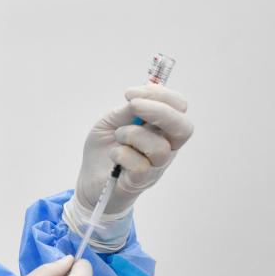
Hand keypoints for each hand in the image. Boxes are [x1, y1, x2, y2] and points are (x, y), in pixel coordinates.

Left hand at [74, 84, 193, 216]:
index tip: (131, 93)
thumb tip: (140, 99)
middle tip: (133, 105)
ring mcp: (155, 167)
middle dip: (159, 111)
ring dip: (132, 134)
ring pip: (160, 148)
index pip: (179, 108)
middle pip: (184, 128)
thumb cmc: (106, 149)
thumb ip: (127, 111)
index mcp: (162, 129)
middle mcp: (166, 148)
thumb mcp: (112, 122)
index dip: (161, 95)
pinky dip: (121, 155)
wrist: (91, 180)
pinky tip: (113, 155)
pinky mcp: (140, 182)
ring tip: (118, 137)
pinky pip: (140, 166)